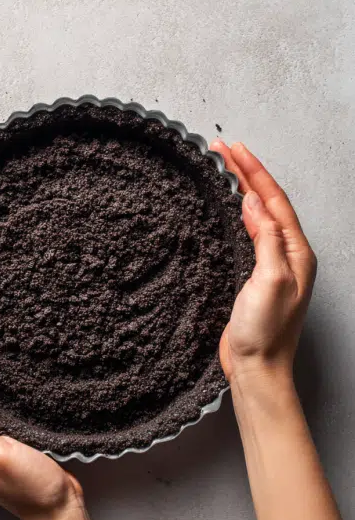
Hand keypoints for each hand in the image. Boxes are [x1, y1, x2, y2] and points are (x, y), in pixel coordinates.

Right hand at [209, 141, 316, 383]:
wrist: (256, 369)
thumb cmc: (266, 334)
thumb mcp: (269, 281)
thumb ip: (265, 239)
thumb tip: (253, 203)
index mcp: (296, 253)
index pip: (275, 201)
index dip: (254, 172)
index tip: (233, 150)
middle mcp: (287, 255)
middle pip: (267, 203)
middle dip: (247, 174)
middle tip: (223, 150)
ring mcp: (271, 265)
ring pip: (258, 216)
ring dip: (242, 190)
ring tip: (225, 169)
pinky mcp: (254, 276)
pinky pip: (248, 234)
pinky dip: (237, 214)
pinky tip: (228, 208)